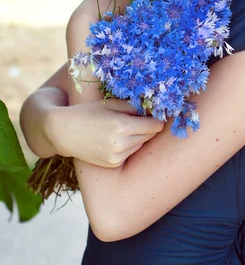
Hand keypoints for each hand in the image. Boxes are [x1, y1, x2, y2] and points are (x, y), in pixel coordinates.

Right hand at [48, 98, 164, 167]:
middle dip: (148, 126)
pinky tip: (116, 138)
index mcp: (122, 126)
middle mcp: (121, 144)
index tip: (155, 112)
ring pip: (141, 144)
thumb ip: (134, 106)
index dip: (157, 117)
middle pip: (150, 135)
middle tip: (139, 117)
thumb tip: (155, 106)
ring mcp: (117, 156)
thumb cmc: (88, 112)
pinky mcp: (113, 164)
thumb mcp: (111, 103)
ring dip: (139, 136)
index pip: (155, 125)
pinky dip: (128, 145)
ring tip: (123, 127)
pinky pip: (130, 152)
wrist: (64, 133)